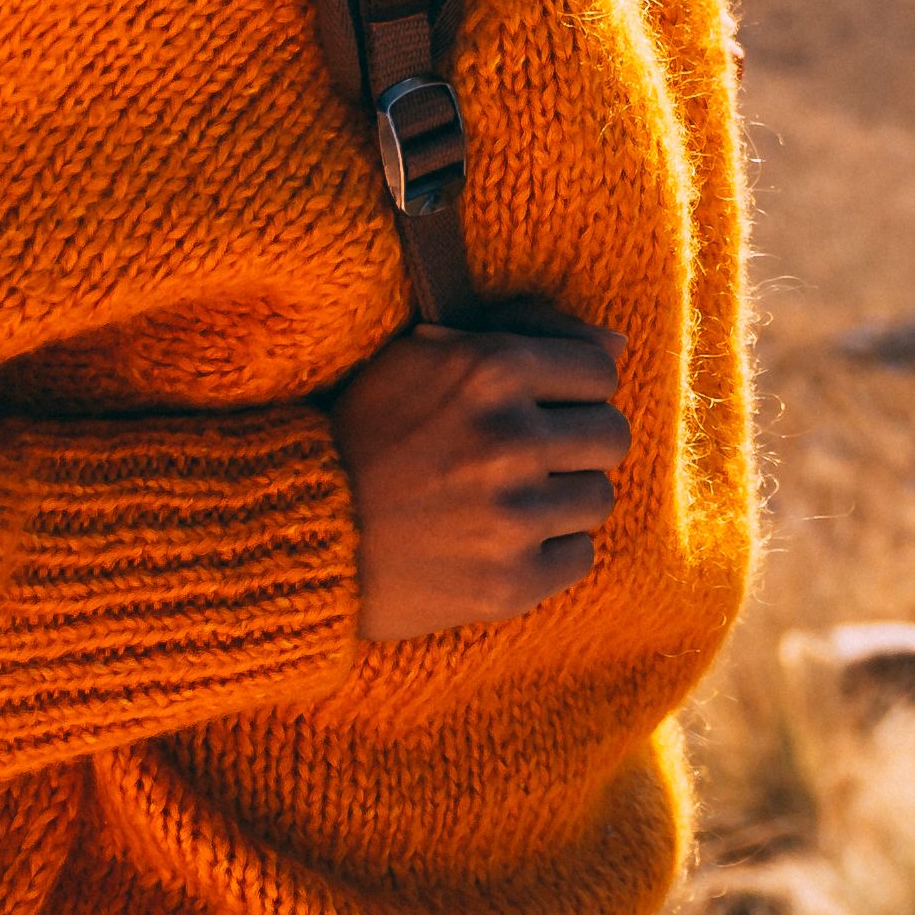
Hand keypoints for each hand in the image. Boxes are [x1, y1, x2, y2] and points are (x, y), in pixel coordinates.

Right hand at [332, 311, 625, 642]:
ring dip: (560, 499)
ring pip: (599, 497)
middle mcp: (509, 439)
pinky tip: (496, 542)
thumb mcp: (424, 357)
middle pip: (611, 435)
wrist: (296, 535)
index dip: (569, 390)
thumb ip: (521, 332)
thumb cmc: (365, 435)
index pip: (600, 372)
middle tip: (524, 459)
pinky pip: (580, 556)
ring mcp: (512, 516)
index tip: (535, 408)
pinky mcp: (510, 582)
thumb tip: (618, 348)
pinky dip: (547, 552)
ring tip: (502, 501)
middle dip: (575, 444)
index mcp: (492, 369)